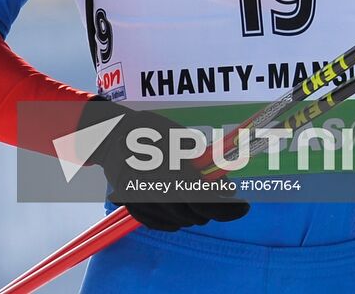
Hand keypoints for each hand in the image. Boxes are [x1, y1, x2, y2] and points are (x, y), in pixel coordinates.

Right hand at [80, 97, 249, 231]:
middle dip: (214, 208)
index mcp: (168, 171)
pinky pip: (162, 224)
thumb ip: (200, 160)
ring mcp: (141, 205)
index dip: (228, 208)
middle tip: (225, 196)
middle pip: (194, 215)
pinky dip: (177, 218)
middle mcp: (154, 193)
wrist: (111, 136)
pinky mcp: (133, 210)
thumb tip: (222, 181)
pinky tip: (183, 206)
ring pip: (180, 222)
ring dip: (196, 213)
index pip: (205, 201)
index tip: (244, 206)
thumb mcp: (178, 136)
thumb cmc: (147, 130)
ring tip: (202, 196)